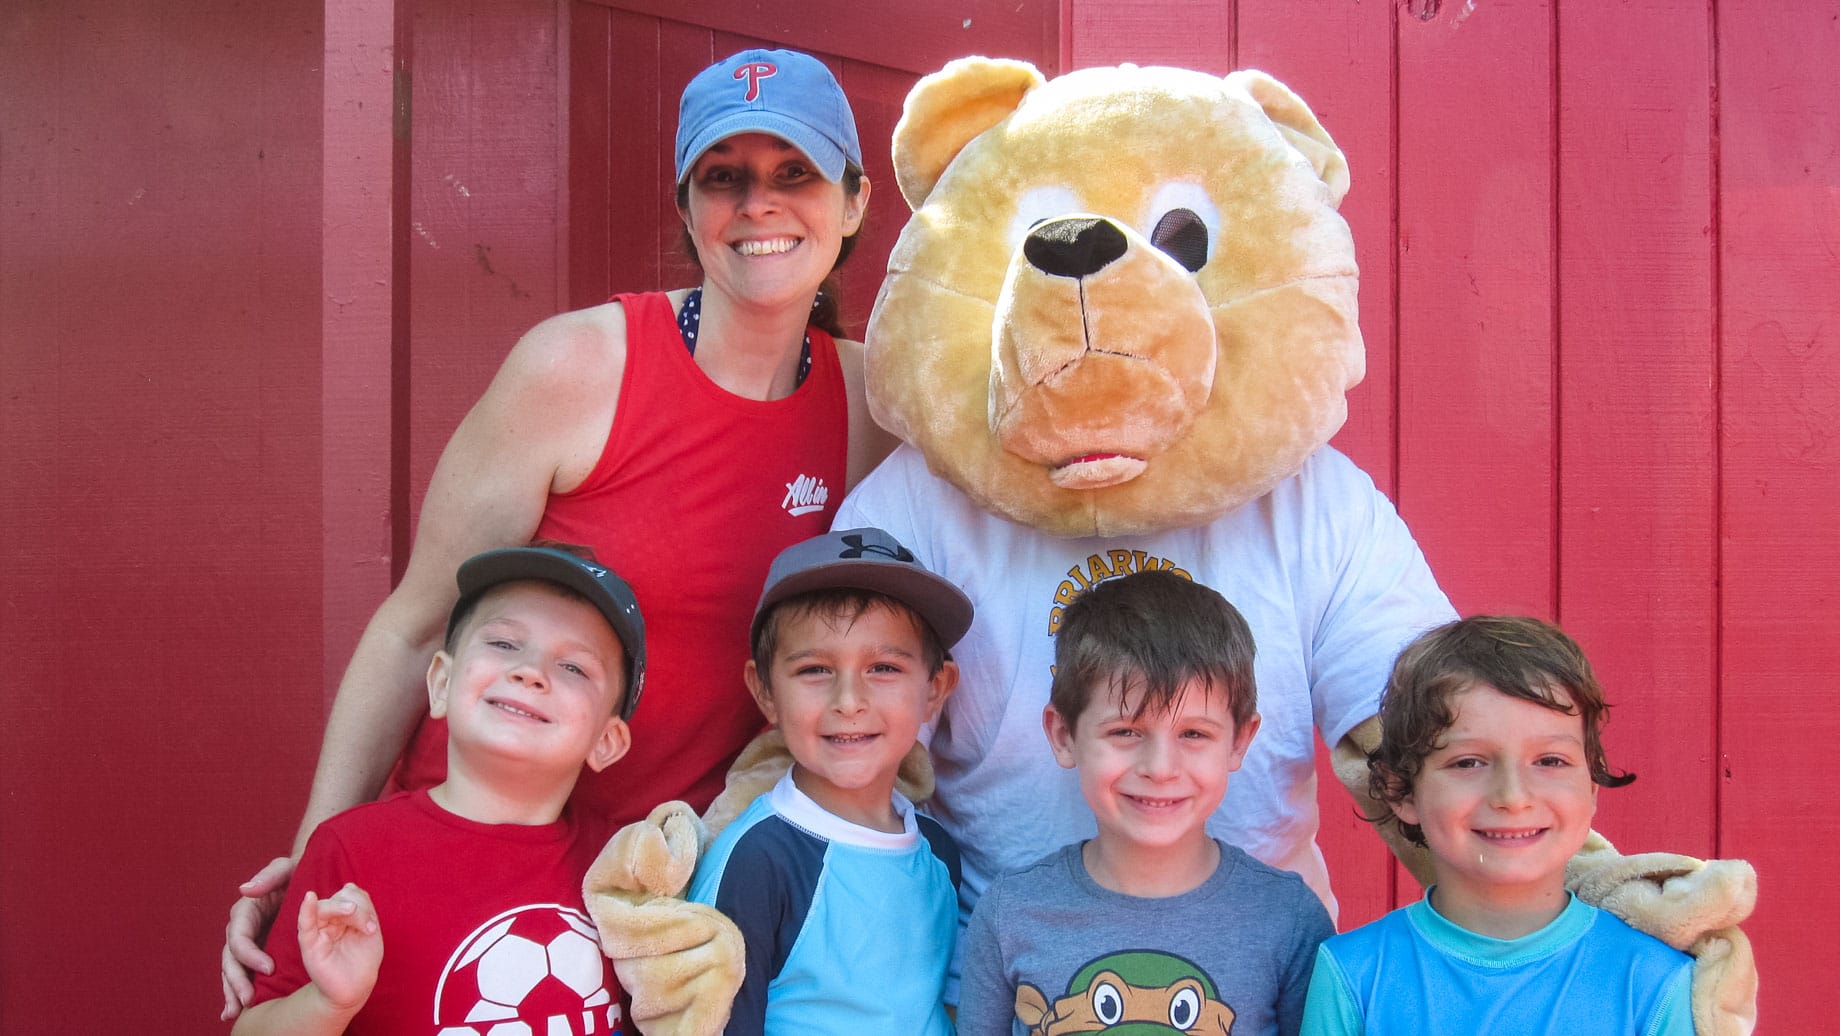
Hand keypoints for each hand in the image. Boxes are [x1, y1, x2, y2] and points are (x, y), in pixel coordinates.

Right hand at [220, 856, 294, 1020]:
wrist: (306, 882)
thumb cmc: (296, 873)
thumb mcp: (285, 869)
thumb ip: (268, 876)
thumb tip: (243, 890)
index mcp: (246, 911)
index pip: (239, 936)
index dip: (249, 954)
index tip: (269, 968)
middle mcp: (241, 929)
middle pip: (230, 959)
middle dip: (236, 980)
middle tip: (248, 999)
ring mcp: (247, 943)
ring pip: (232, 970)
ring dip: (231, 991)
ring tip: (235, 1011)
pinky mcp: (254, 954)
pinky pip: (243, 974)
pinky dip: (235, 992)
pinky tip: (232, 1012)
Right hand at [297, 883, 382, 1013]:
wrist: (356, 987)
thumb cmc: (363, 958)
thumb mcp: (369, 930)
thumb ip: (362, 908)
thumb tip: (349, 885)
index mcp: (342, 914)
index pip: (349, 894)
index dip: (362, 901)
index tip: (374, 926)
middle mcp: (328, 920)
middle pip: (337, 899)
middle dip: (357, 908)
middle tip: (370, 927)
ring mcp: (318, 931)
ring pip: (325, 908)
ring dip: (342, 909)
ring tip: (362, 924)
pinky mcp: (310, 945)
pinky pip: (305, 924)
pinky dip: (307, 910)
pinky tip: (310, 898)